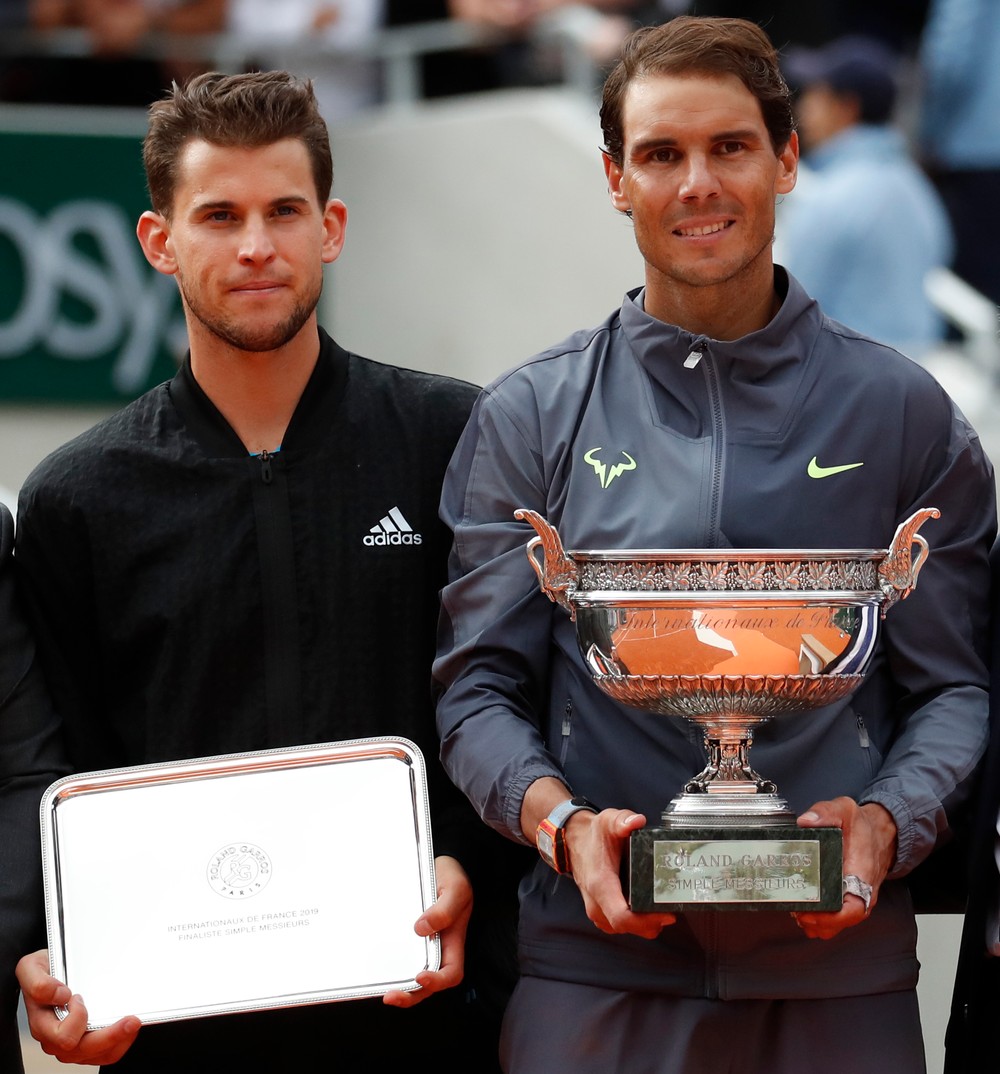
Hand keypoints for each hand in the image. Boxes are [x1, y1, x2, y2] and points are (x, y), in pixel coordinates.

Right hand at [16, 950, 140, 1064]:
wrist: (53, 971)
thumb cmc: (45, 971)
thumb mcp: (31, 967)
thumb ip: (37, 982)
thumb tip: (60, 996)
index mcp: (43, 1024)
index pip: (63, 1036)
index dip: (76, 1019)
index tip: (80, 997)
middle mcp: (56, 1039)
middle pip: (85, 1049)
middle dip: (111, 1036)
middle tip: (132, 1019)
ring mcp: (74, 1043)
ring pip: (100, 1054)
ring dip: (120, 1039)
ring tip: (134, 1021)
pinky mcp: (89, 1043)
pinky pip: (108, 1052)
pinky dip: (122, 1041)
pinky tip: (130, 1025)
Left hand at [382, 855, 471, 1007]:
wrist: (444, 865)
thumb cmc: (454, 877)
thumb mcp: (455, 889)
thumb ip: (443, 909)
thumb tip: (421, 928)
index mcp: (454, 940)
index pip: (452, 972)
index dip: (437, 981)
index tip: (420, 976)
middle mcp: (440, 947)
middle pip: (430, 984)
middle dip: (412, 995)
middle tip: (391, 996)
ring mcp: (425, 944)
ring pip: (415, 976)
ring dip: (402, 989)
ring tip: (385, 993)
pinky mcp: (411, 937)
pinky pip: (404, 958)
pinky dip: (394, 968)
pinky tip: (380, 969)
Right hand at [564, 809, 675, 939]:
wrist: (575, 842)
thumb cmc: (593, 835)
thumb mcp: (608, 821)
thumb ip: (622, 820)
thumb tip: (638, 821)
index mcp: (600, 885)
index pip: (622, 918)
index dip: (647, 922)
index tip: (667, 914)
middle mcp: (596, 904)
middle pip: (628, 928)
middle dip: (652, 923)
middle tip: (672, 908)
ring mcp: (597, 911)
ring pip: (625, 930)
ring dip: (645, 924)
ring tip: (663, 908)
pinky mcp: (601, 913)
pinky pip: (621, 926)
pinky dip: (636, 922)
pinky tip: (648, 909)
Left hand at [792, 797, 897, 939]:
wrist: (880, 832)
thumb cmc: (864, 826)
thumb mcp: (845, 810)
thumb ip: (825, 812)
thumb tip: (805, 821)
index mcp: (862, 875)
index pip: (853, 909)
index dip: (831, 918)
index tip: (810, 912)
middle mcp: (861, 892)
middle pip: (841, 922)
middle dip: (816, 921)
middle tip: (794, 909)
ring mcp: (855, 897)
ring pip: (838, 924)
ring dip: (817, 923)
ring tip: (796, 910)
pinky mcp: (848, 897)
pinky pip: (836, 917)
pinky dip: (821, 920)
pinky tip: (803, 911)